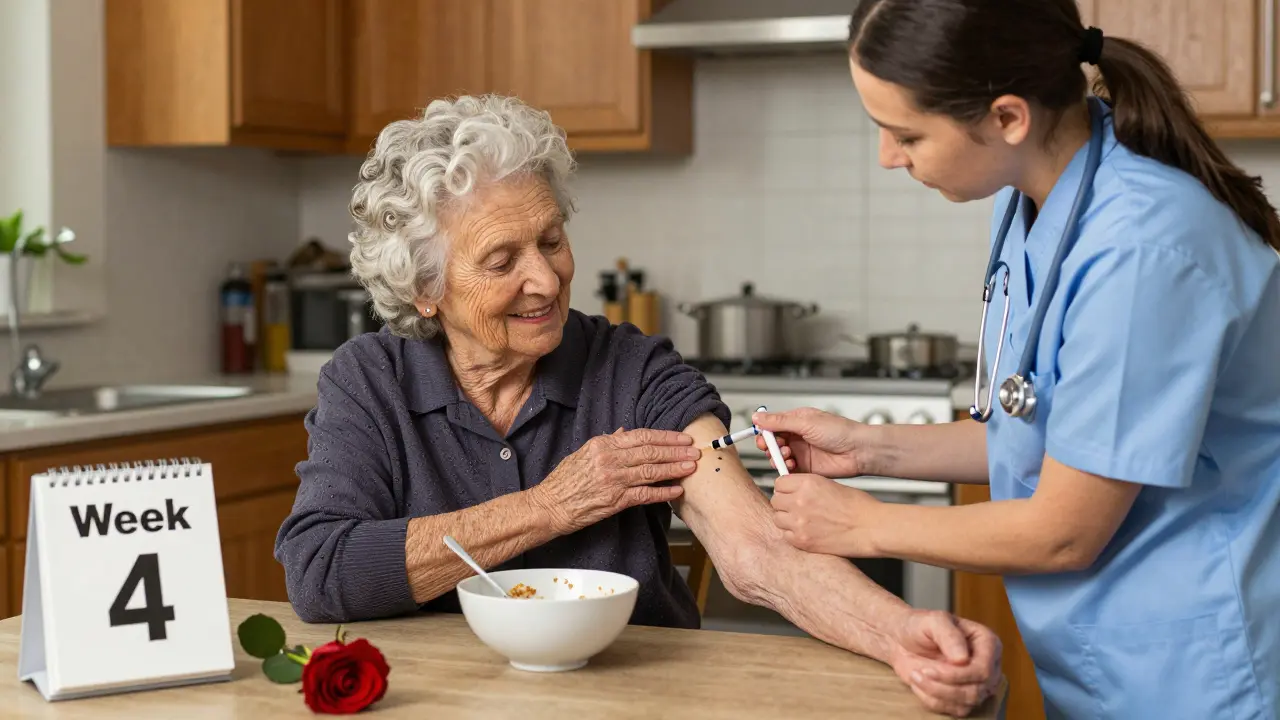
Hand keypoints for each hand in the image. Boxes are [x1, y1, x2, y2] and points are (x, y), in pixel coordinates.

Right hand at [532, 428, 699, 534]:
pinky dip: (662, 492)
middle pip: (650, 452)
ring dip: (674, 469)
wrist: (549, 506)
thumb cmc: (564, 481)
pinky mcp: (615, 501)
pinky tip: (676, 490)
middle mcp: (609, 460)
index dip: (665, 436)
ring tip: (691, 467)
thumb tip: (624, 432)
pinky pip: (644, 495)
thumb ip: (607, 442)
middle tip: (695, 450)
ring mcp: (613, 481)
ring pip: (651, 471)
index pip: (641, 436)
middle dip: (676, 451)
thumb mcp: (583, 453)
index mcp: (602, 445)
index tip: (681, 437)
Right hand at [752, 407, 864, 476]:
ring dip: (778, 456)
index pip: (772, 425)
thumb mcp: (806, 422)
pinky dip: (785, 468)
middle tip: (773, 447)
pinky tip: (791, 464)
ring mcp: (801, 452)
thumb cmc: (840, 431)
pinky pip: (788, 470)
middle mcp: (798, 436)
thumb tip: (758, 417)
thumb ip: (780, 421)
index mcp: (797, 421)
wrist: (858, 451)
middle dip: (769, 445)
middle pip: (773, 442)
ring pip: (779, 456)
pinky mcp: (806, 467)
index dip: (765, 431)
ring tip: (788, 454)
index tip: (762, 436)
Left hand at [770, 474, 879, 555]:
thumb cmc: (858, 507)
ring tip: (803, 520)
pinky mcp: (802, 541)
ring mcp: (799, 522)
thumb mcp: (830, 485)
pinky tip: (808, 531)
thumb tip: (793, 489)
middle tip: (797, 507)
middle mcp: (799, 501)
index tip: (790, 492)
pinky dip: (794, 534)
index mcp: (807, 484)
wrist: (871, 528)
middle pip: (775, 500)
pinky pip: (786, 535)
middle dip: (784, 503)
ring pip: (778, 518)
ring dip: (787, 519)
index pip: (779, 483)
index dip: (785, 488)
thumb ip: (807, 487)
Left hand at [890, 610, 1003, 716]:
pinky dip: (933, 701)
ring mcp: (977, 684)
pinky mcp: (963, 697)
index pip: (983, 670)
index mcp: (987, 642)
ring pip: (966, 703)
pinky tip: (919, 685)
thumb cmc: (919, 626)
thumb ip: (949, 635)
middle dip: (944, 686)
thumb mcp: (933, 621)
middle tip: (919, 673)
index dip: (958, 675)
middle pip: (977, 690)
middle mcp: (987, 665)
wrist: (902, 640)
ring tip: (916, 675)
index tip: (930, 670)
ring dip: (936, 693)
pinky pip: (954, 711)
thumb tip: (963, 659)